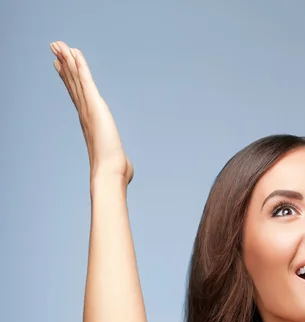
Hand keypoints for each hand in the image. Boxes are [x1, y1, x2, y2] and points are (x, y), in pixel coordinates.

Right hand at [50, 41, 133, 183]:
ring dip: (67, 60)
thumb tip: (126, 171)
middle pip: (73, 85)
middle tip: (56, 49)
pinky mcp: (95, 106)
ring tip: (58, 44)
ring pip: (76, 79)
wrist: (110, 173)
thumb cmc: (114, 172)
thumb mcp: (118, 163)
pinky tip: (74, 52)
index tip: (64, 69)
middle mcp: (86, 114)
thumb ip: (120, 162)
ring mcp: (88, 109)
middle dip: (65, 66)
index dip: (70, 83)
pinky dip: (80, 65)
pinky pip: (86, 80)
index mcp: (90, 124)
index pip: (79, 98)